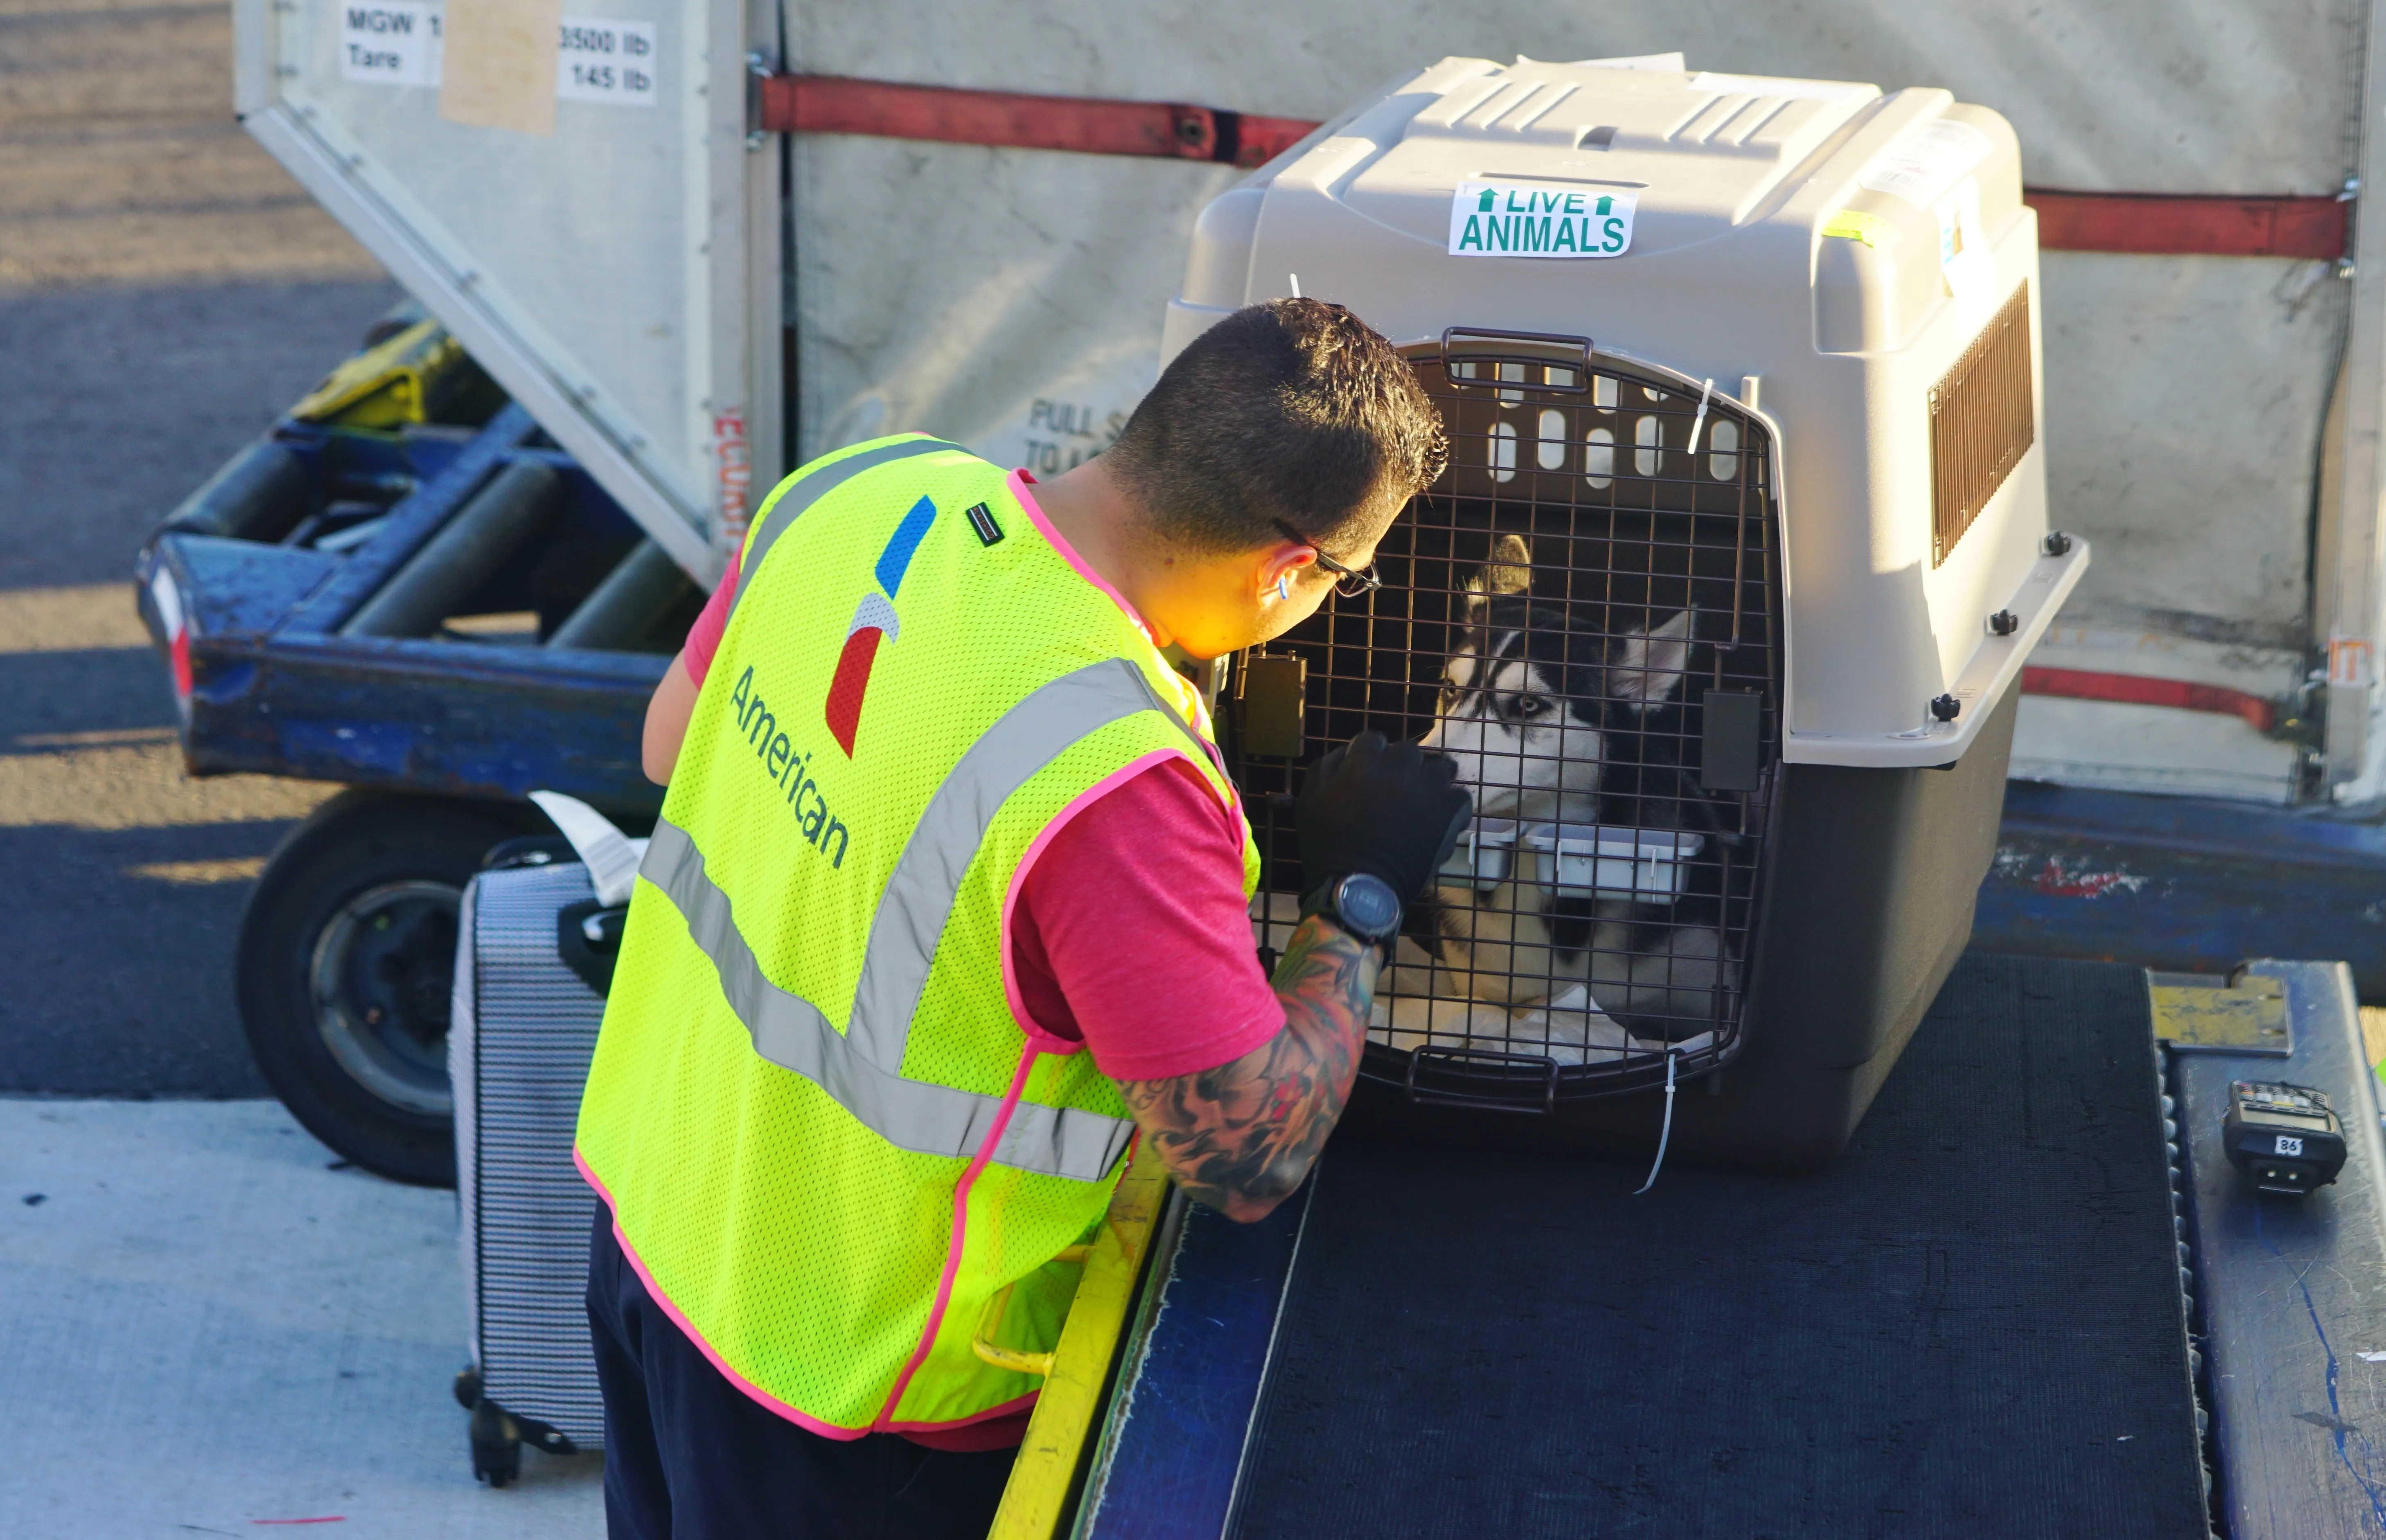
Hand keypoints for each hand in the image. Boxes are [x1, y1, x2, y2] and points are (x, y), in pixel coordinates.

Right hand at [1296, 730, 1471, 903]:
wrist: (1360, 887)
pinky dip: (1450, 805)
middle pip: (1406, 751)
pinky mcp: (1451, 811)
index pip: (1372, 740)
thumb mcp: (1309, 801)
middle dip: (1399, 767)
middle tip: (1391, 793)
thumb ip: (1325, 767)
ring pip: (1438, 768)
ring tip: (1420, 803)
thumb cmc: (1328, 846)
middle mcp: (1401, 766)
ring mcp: (1430, 787)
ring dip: (1429, 781)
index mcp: (1366, 760)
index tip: (1365, 777)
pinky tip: (1438, 819)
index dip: (1368, 758)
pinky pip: (1460, 796)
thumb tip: (1345, 752)